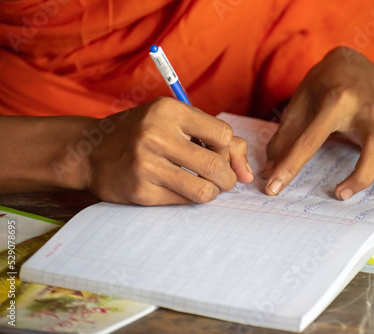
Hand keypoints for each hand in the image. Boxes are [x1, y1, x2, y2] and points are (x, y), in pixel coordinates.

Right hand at [82, 97, 252, 204]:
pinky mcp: (140, 191)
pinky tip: (179, 189)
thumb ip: (216, 139)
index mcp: (168, 110)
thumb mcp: (174, 121)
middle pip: (217, 166)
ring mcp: (145, 165)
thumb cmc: (141, 134)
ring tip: (205, 187)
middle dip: (227, 178)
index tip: (217, 154)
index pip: (223, 135)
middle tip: (220, 179)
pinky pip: (183, 202)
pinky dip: (189, 199)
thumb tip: (248, 174)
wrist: (90, 152)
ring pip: (205, 191)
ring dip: (212, 193)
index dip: (227, 150)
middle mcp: (156, 134)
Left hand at [263, 47, 373, 199]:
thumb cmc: (321, 84)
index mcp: (334, 102)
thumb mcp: (298, 103)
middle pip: (373, 144)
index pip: (310, 140)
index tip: (273, 188)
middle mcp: (365, 110)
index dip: (289, 166)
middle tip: (340, 196)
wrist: (350, 62)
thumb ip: (285, 136)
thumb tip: (270, 168)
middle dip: (359, 173)